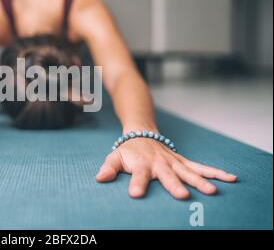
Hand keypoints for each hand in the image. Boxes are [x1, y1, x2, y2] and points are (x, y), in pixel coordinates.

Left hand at [96, 138, 236, 199]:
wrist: (141, 133)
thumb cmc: (127, 150)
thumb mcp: (114, 157)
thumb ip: (108, 168)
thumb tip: (99, 178)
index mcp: (141, 163)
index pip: (138, 174)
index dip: (136, 183)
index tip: (135, 194)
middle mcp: (159, 162)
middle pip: (168, 174)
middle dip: (175, 185)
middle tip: (183, 196)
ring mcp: (173, 161)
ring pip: (188, 171)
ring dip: (200, 180)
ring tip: (212, 192)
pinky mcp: (182, 161)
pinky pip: (200, 166)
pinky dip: (214, 172)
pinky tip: (230, 178)